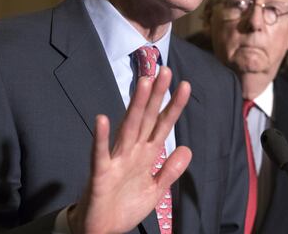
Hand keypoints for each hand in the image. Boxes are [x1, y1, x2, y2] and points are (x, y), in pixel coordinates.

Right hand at [68, 67, 191, 233]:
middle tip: (164, 70)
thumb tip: (187, 148)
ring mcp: (115, 161)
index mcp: (145, 155)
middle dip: (155, 96)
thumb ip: (170, 171)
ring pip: (127, 128)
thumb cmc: (124, 207)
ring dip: (135, 106)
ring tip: (143, 84)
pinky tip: (102, 119)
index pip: (162, 126)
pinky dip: (100, 138)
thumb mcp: (155, 191)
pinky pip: (100, 154)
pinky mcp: (100, 174)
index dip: (173, 107)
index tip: (185, 85)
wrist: (101, 231)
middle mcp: (131, 152)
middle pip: (146, 119)